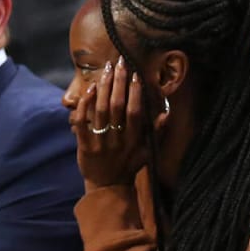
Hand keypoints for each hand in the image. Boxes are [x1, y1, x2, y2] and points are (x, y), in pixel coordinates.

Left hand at [71, 59, 149, 187]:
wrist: (108, 187)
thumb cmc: (129, 166)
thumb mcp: (148, 152)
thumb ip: (157, 133)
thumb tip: (166, 114)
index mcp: (134, 141)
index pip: (135, 113)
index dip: (135, 94)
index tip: (135, 75)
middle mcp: (117, 140)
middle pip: (117, 107)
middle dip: (119, 83)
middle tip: (120, 63)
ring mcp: (100, 143)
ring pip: (100, 111)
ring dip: (104, 88)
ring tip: (107, 70)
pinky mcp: (85, 146)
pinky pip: (83, 123)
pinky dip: (85, 105)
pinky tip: (90, 89)